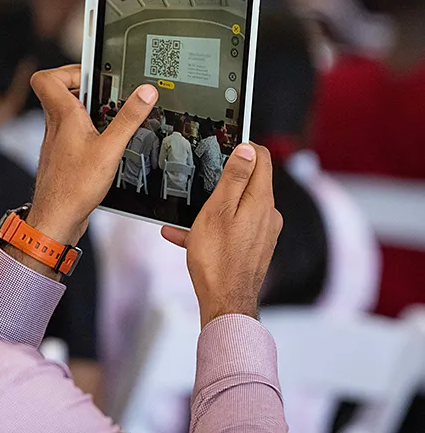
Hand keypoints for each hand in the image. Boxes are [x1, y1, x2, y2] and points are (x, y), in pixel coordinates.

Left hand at [28, 65, 158, 244]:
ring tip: (111, 116)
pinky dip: (89, 129)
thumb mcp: (110, 149)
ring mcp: (57, 140)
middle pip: (61, 91)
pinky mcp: (63, 155)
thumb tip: (145, 92)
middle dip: (86, 87)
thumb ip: (128, 118)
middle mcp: (55, 125)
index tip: (92, 73)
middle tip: (108, 93)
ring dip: (88, 108)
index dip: (67, 69)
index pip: (46, 78)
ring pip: (67, 112)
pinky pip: (73, 131)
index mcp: (62, 115)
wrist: (56, 218)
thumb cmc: (73, 187)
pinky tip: (106, 142)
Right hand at [161, 143, 281, 327]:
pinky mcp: (253, 247)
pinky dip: (211, 227)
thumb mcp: (218, 210)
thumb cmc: (217, 259)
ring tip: (184, 215)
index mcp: (260, 200)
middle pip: (250, 180)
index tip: (224, 146)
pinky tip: (182, 236)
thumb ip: (234, 177)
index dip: (244, 146)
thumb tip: (248, 149)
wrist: (225, 304)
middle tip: (200, 180)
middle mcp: (268, 214)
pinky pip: (231, 228)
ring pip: (237, 205)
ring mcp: (262, 232)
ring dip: (212, 205)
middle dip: (225, 176)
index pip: (261, 157)